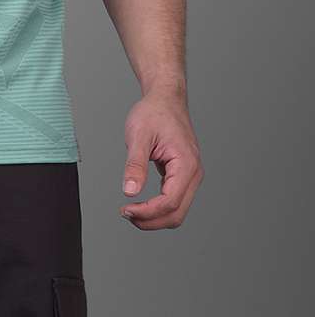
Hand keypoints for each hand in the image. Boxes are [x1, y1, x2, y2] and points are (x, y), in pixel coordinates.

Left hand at [119, 86, 203, 229]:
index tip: (126, 209)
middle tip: (125, 213)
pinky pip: (174, 200)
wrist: (165, 98)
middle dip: (151, 220)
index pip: (170, 202)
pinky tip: (141, 203)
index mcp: (186, 164)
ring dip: (155, 217)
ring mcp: (190, 176)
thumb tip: (130, 192)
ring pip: (177, 210)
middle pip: (176, 213)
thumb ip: (135, 165)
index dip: (147, 212)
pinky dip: (158, 207)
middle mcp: (193, 174)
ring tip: (131, 211)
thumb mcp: (139, 135)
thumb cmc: (154, 112)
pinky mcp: (183, 175)